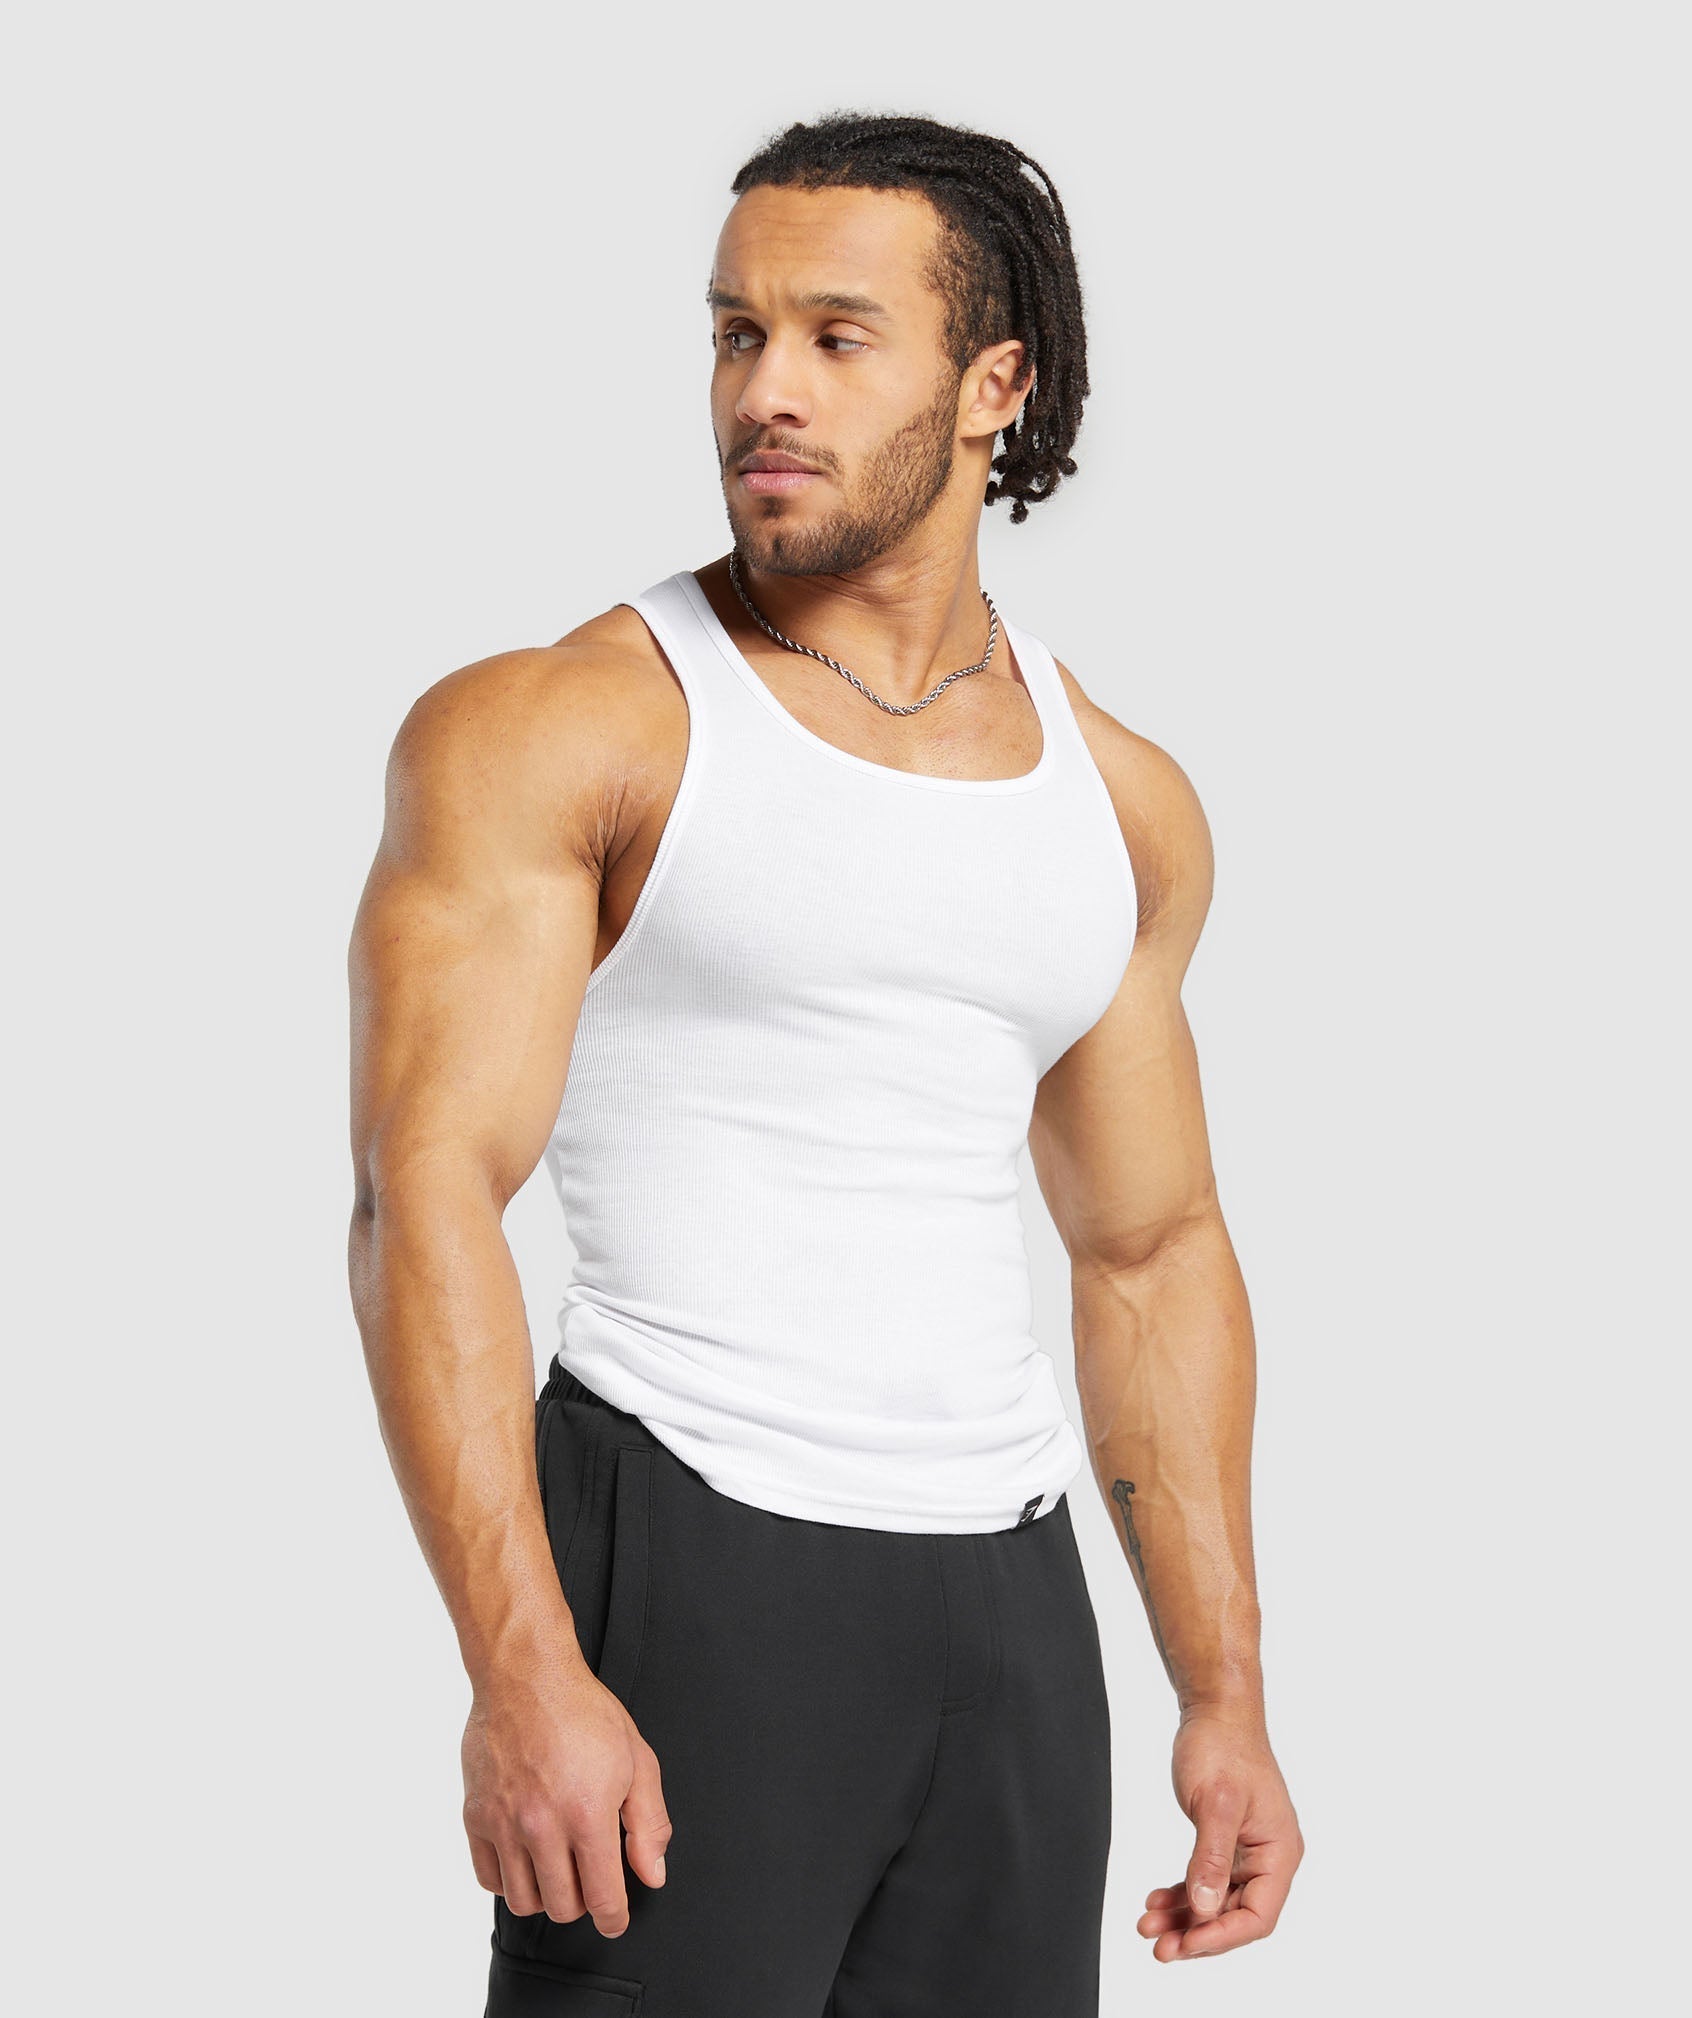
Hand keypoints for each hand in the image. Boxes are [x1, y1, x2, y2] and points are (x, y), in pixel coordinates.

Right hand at [462, 1648, 671, 1937]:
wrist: (526, 1676)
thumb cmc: (585, 1712)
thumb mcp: (638, 1759)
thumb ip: (650, 1824)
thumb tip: (652, 1875)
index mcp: (588, 1814)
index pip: (602, 1899)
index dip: (613, 1918)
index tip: (615, 1919)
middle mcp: (542, 1826)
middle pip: (562, 1907)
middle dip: (582, 1902)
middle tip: (589, 1878)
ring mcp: (504, 1823)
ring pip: (523, 1901)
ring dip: (545, 1894)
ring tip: (557, 1867)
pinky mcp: (475, 1816)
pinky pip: (488, 1878)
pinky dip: (508, 1879)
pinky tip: (526, 1856)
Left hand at [1138, 1706, 1302, 1962]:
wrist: (1215, 1710)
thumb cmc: (1222, 1747)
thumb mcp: (1215, 1804)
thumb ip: (1210, 1858)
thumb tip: (1204, 1909)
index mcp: (1279, 1852)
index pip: (1257, 1915)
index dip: (1221, 1936)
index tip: (1185, 1943)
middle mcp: (1269, 1857)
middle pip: (1235, 1914)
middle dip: (1197, 1933)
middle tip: (1159, 1947)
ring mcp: (1248, 1850)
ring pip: (1217, 1900)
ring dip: (1185, 1916)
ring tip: (1148, 1927)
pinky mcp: (1227, 1841)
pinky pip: (1207, 1879)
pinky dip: (1183, 1893)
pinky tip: (1157, 1902)